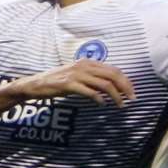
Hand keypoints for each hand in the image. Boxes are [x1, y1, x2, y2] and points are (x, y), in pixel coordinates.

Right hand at [11, 60, 134, 106]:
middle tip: (132, 98)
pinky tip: (102, 104)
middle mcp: (84, 66)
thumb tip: (109, 87)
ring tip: (120, 105)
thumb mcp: (76, 76)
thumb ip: (91, 78)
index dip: (126, 80)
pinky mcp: (68, 85)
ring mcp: (76, 75)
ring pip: (104, 84)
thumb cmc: (56, 82)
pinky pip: (89, 92)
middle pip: (113, 75)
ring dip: (116, 96)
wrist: (35, 84)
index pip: (114, 69)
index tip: (132, 91)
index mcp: (87, 62)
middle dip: (126, 87)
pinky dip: (98, 98)